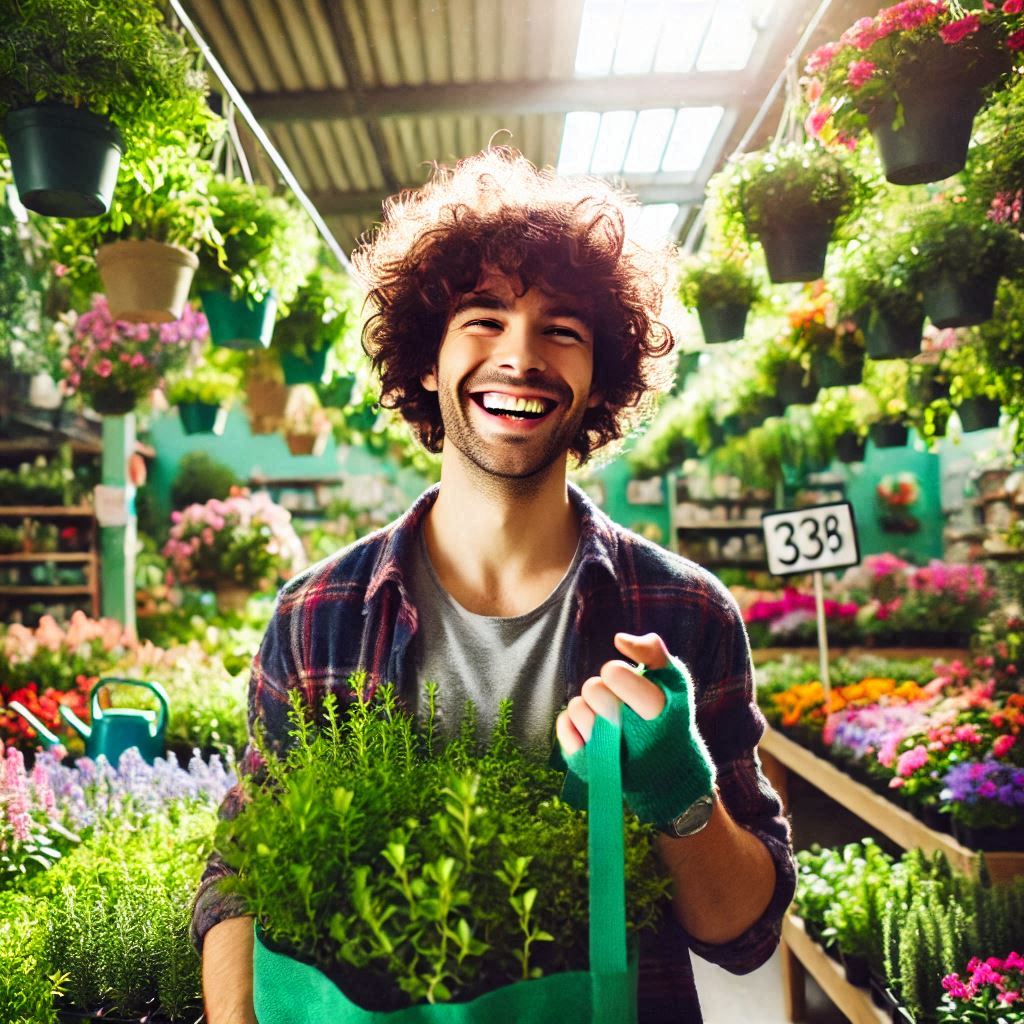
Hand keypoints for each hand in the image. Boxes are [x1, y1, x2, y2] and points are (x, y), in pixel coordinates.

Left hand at [557, 631, 715, 826]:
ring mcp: (608, 752)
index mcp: (656, 709)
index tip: (623, 680)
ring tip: (604, 714)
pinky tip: (588, 725)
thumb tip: (619, 639)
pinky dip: (570, 722)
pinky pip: (563, 728)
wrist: (668, 772)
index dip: (616, 672)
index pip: (615, 674)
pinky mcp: (588, 764)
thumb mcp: (674, 682)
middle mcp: (631, 733)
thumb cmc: (668, 716)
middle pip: (593, 689)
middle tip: (614, 698)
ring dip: (587, 705)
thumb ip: (652, 652)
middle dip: (601, 688)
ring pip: (576, 708)